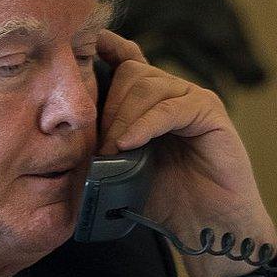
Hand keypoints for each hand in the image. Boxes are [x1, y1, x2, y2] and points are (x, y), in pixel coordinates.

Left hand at [96, 30, 276, 276]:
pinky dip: (145, 125)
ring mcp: (193, 99)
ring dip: (123, 119)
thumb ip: (101, 143)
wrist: (204, 227)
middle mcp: (173, 92)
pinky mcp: (210, 113)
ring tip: (113, 152)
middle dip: (108, 106)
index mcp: (151, 100)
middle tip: (101, 147)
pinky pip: (170, 108)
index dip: (106, 50)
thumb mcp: (120, 168)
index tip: (82, 51)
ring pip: (148, 86)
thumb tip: (66, 131)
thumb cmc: (163, 200)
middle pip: (132, 73)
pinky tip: (129, 145)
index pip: (127, 60)